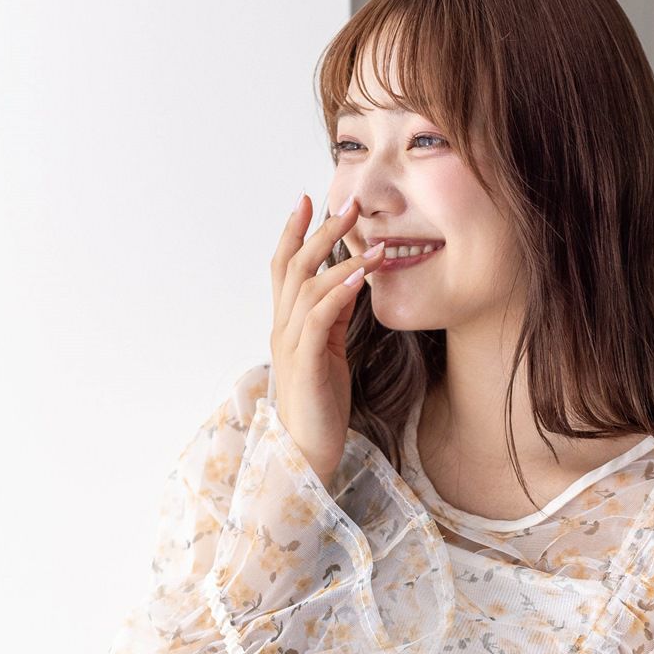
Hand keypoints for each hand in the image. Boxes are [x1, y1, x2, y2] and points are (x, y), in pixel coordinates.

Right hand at [269, 192, 382, 486]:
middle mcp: (282, 329)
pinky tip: (362, 276)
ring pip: (306, 286)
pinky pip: (319, 317)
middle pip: (293, 266)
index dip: (293, 232)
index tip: (308, 200)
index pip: (283, 268)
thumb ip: (332, 319)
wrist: (307, 453)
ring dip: (340, 257)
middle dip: (320, 231)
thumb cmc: (320, 406)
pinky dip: (340, 291)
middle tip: (349, 203)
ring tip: (371, 239)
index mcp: (286, 325)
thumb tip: (348, 282)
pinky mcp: (306, 363)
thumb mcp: (328, 352)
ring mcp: (290, 345)